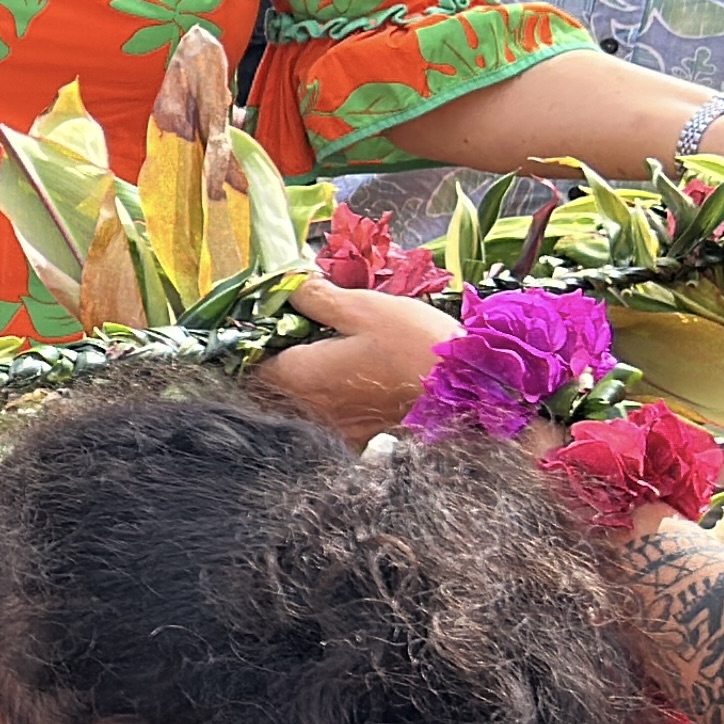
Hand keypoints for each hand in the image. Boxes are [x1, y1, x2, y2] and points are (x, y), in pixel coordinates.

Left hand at [256, 277, 459, 445]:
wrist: (472, 391)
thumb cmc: (414, 345)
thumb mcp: (363, 307)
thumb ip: (315, 297)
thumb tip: (285, 286)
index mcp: (300, 377)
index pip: (250, 364)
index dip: (253, 339)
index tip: (269, 318)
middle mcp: (309, 411)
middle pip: (272, 387)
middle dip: (278, 357)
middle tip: (300, 327)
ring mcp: (336, 429)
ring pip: (301, 403)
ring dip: (305, 377)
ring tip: (327, 348)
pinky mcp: (362, 437)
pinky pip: (330, 417)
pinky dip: (331, 397)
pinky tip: (352, 375)